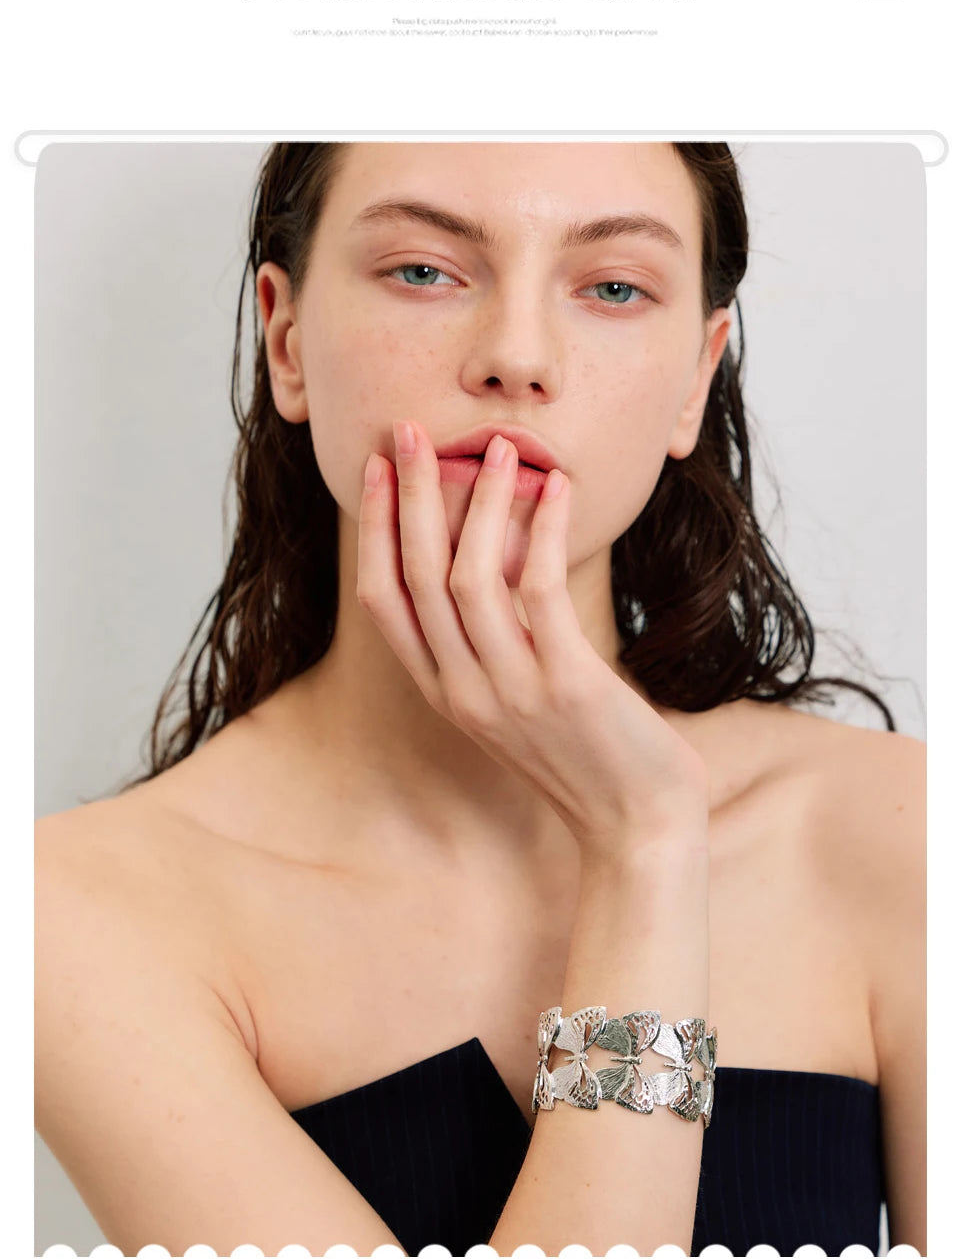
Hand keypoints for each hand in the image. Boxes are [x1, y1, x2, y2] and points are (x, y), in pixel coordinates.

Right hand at [356, 419, 708, 853]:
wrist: (638, 826)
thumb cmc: (589, 758)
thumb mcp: (520, 703)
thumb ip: (494, 646)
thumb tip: (499, 555)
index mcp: (446, 696)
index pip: (384, 602)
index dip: (374, 530)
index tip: (376, 470)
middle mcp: (466, 693)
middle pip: (415, 577)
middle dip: (407, 496)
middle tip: (410, 432)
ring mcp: (513, 690)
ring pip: (469, 577)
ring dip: (480, 504)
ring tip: (500, 451)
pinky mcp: (567, 683)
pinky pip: (540, 590)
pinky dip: (544, 531)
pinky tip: (557, 491)